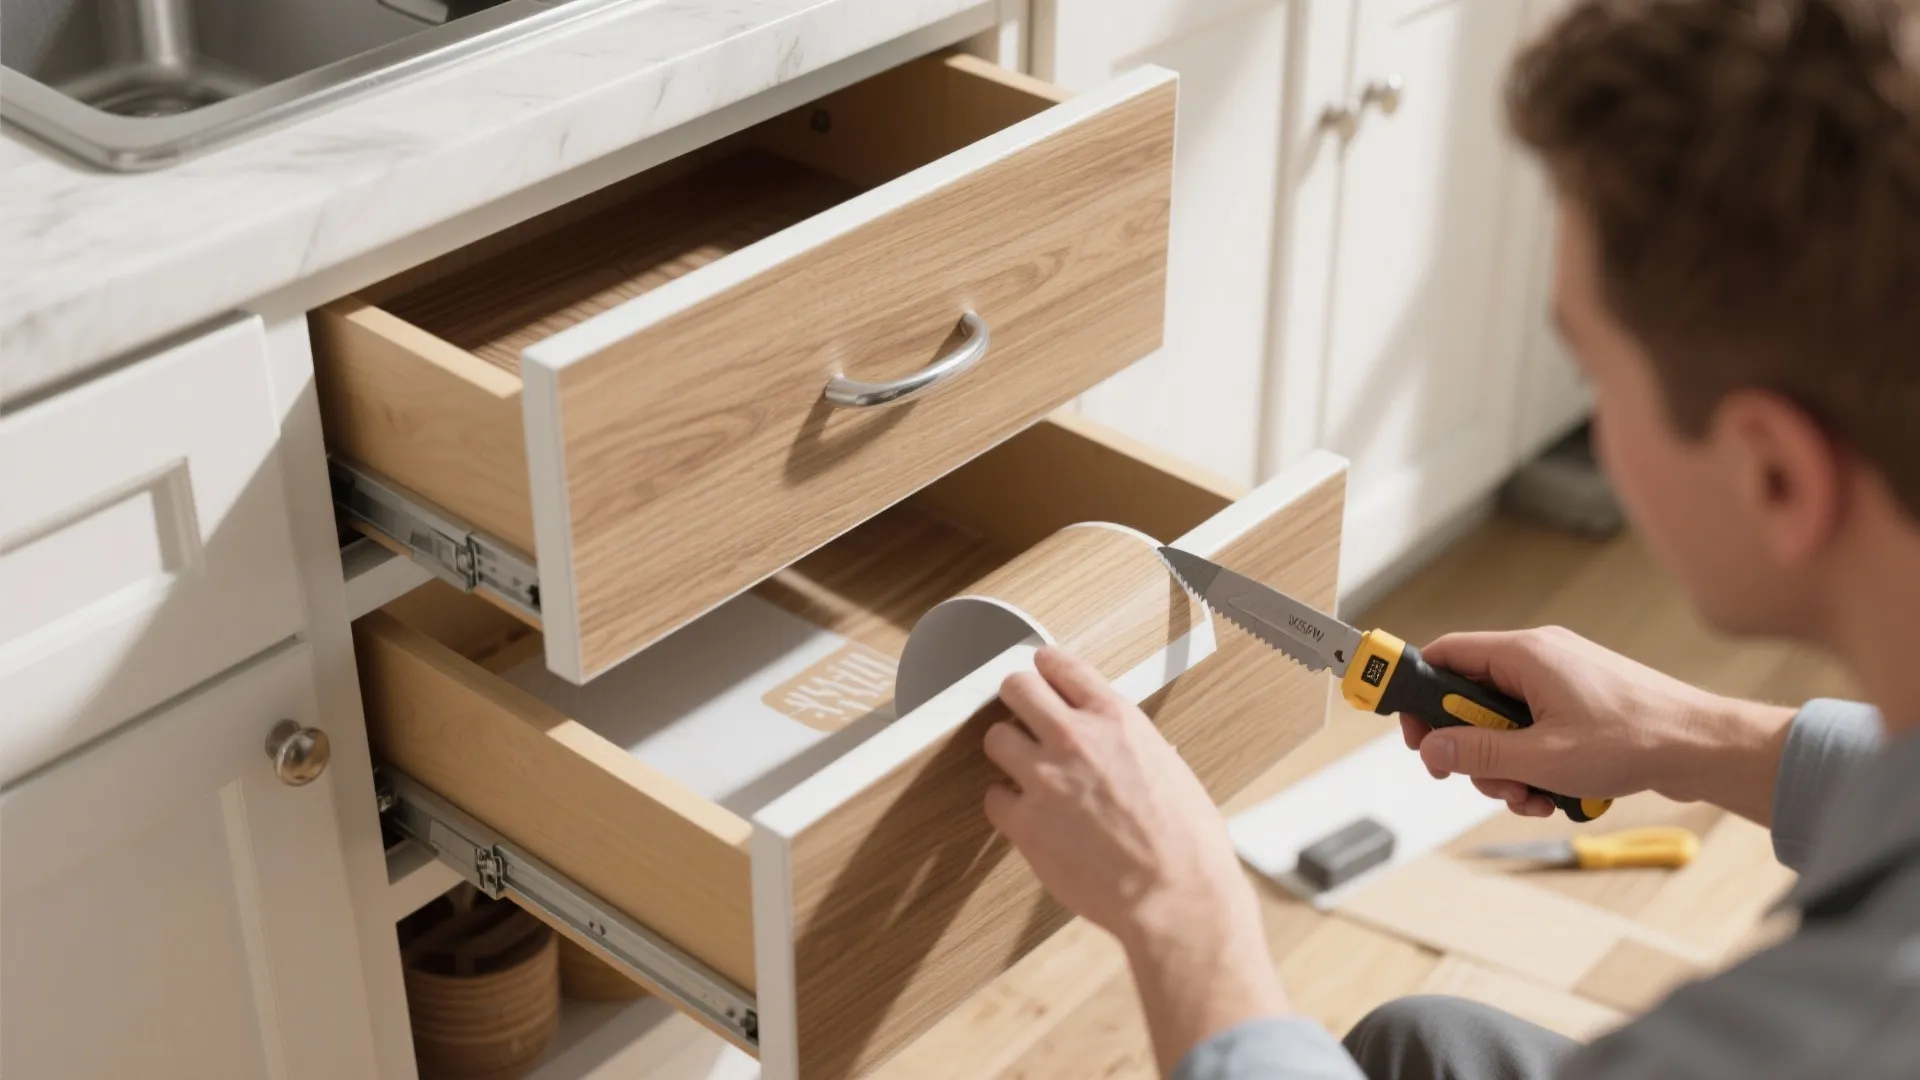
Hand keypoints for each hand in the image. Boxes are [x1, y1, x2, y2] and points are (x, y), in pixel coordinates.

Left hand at [985, 647, 1287, 1071]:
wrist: (1176, 895)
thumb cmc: (1187, 841)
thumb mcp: (1168, 765)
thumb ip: (1126, 742)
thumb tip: (1108, 741)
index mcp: (1117, 719)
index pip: (1062, 665)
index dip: (1047, 668)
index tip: (1042, 674)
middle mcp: (1075, 739)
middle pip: (1016, 688)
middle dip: (1018, 699)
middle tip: (1023, 716)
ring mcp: (1044, 779)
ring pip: (995, 737)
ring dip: (1009, 751)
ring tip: (1027, 770)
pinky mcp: (1025, 822)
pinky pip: (993, 797)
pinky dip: (1007, 804)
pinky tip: (1028, 815)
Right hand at [1400, 626, 1794, 820]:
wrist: (1704, 747)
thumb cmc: (1636, 739)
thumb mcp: (1540, 757)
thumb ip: (1476, 753)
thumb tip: (1432, 749)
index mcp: (1525, 654)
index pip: (1446, 655)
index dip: (1419, 692)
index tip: (1409, 727)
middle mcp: (1541, 659)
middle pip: (1472, 699)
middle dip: (1471, 747)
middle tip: (1482, 778)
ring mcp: (1563, 682)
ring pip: (1504, 724)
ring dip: (1506, 766)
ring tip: (1532, 794)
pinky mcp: (1582, 706)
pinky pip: (1535, 733)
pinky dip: (1536, 766)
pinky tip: (1555, 793)